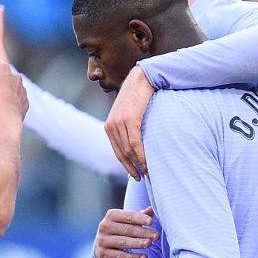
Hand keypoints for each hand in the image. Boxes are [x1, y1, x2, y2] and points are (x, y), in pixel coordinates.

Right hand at [93, 206, 158, 257]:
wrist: (102, 248)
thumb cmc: (119, 231)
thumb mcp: (128, 222)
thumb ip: (139, 215)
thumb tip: (152, 209)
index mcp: (111, 215)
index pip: (128, 216)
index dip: (140, 218)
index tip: (151, 221)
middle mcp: (105, 226)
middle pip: (127, 229)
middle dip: (143, 232)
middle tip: (156, 236)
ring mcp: (103, 240)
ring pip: (124, 242)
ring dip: (138, 243)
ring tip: (150, 244)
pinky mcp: (103, 254)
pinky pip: (121, 256)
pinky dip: (133, 257)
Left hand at [105, 66, 155, 180]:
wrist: (142, 78)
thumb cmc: (138, 96)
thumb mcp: (128, 113)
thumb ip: (127, 127)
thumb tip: (134, 143)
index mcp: (109, 126)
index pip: (117, 152)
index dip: (126, 166)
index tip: (136, 176)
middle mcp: (111, 125)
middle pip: (122, 154)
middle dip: (132, 168)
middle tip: (142, 178)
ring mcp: (119, 122)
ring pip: (129, 150)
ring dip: (138, 164)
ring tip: (148, 172)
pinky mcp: (130, 119)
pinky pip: (135, 143)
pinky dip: (141, 155)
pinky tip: (147, 162)